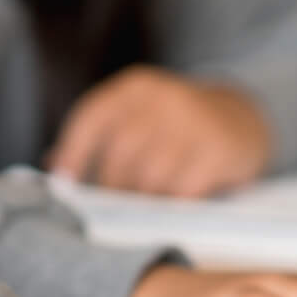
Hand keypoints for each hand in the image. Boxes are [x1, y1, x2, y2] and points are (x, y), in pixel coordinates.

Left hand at [49, 66, 270, 196]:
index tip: (62, 182)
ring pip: (150, 176)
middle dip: (111, 186)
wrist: (243, 117)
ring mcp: (194, 123)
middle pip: (120, 153)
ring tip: (142, 208)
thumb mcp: (139, 117)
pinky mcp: (220, 150)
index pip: (91, 117)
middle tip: (112, 205)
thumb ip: (99, 138)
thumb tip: (54, 167)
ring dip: (142, 200)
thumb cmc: (175, 124)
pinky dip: (172, 206)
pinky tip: (171, 208)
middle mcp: (163, 98)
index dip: (72, 152)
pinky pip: (184, 190)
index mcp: (135, 87)